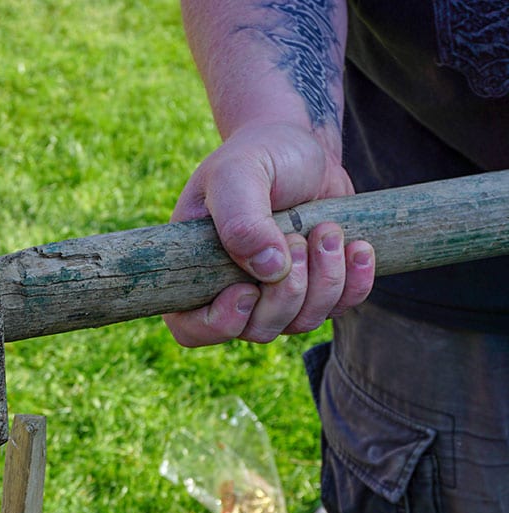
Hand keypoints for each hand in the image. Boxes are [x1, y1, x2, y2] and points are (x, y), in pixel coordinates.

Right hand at [163, 123, 374, 346]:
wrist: (300, 146)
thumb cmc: (258, 155)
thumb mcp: (238, 172)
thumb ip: (241, 219)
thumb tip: (269, 270)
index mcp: (195, 268)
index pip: (189, 328)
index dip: (218, 324)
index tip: (247, 289)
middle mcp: (230, 289)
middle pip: (257, 330)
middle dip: (287, 291)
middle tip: (296, 236)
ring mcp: (275, 294)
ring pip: (301, 323)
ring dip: (324, 279)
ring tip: (327, 229)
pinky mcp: (316, 288)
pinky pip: (340, 308)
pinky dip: (355, 282)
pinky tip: (357, 247)